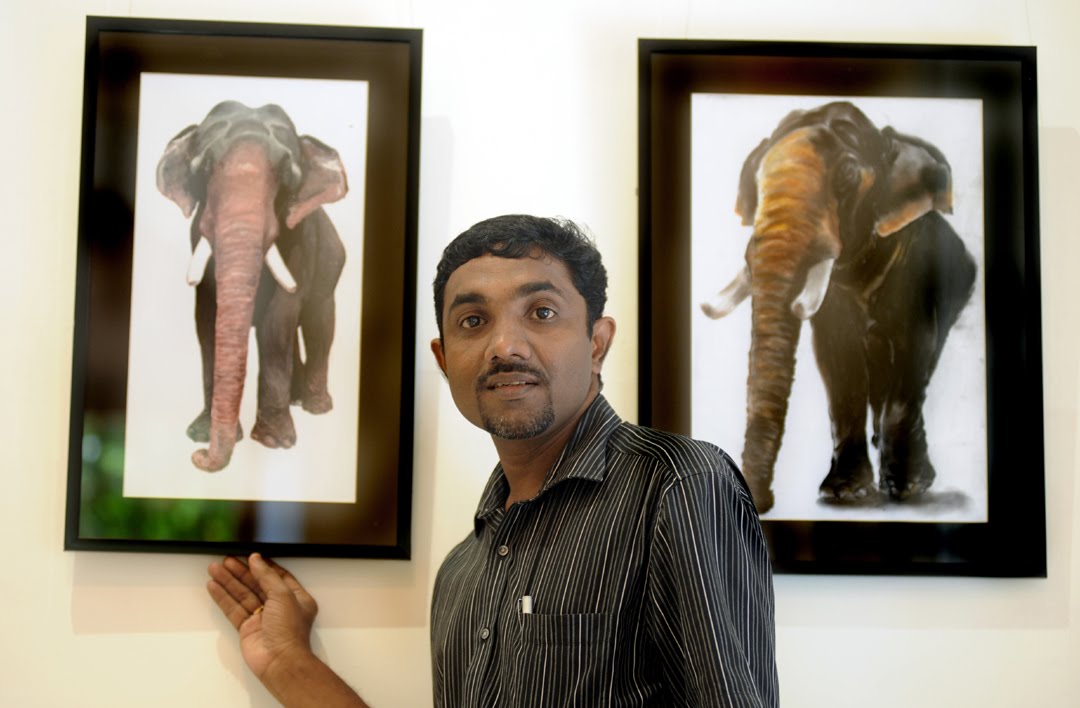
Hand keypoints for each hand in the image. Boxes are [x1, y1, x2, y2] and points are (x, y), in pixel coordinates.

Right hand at [207, 553, 318, 680]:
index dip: (263, 565)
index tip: (249, 556)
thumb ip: (267, 576)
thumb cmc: (289, 630)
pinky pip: (233, 609)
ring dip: (228, 582)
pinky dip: (223, 598)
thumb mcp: (283, 595)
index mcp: (296, 598)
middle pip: (257, 584)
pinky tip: (213, 586)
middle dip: (241, 572)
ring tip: (214, 569)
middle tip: (226, 560)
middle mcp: (279, 607)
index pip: (277, 576)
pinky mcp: (247, 628)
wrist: (279, 661)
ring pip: (243, 595)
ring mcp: (262, 618)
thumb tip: (257, 559)